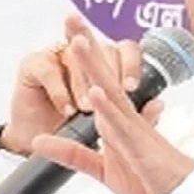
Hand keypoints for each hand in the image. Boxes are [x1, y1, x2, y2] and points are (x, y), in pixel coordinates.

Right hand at [0, 15, 140, 155]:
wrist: (35, 146)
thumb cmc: (74, 133)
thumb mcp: (110, 130)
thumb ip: (136, 118)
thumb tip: (159, 104)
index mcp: (107, 70)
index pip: (125, 53)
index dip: (131, 66)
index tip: (133, 88)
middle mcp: (84, 58)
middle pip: (102, 47)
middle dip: (109, 71)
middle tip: (113, 91)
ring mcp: (58, 58)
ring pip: (75, 56)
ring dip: (83, 85)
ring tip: (86, 109)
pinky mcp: (34, 66)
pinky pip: (48, 70)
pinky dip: (58, 91)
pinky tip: (65, 108)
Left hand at [31, 27, 193, 193]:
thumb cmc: (144, 177)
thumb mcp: (97, 168)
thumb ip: (69, 153)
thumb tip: (38, 142)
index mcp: (114, 117)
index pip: (96, 79)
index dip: (83, 56)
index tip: (69, 31)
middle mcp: (123, 115)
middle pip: (103, 73)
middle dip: (87, 45)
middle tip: (71, 16)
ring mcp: (132, 127)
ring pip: (111, 92)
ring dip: (95, 67)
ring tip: (79, 43)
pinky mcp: (138, 145)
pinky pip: (121, 125)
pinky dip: (108, 109)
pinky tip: (95, 93)